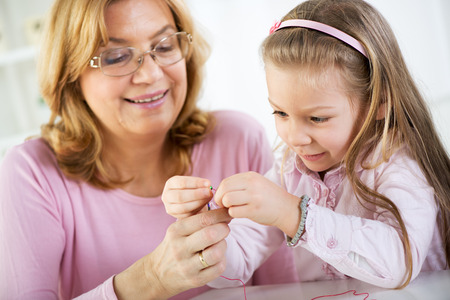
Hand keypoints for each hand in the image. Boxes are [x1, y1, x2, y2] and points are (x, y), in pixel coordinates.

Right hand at [114, 209, 231, 298]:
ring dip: (223, 245)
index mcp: (176, 231)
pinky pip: (218, 268)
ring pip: (216, 252)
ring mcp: (187, 266)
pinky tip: (216, 257)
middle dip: (224, 229)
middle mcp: (179, 248)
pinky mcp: (195, 280)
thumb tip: (222, 206)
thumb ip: (196, 216)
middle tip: (225, 228)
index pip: (204, 219)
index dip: (221, 214)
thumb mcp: (178, 228)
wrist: (158, 274)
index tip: (228, 212)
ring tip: (219, 243)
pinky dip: (222, 260)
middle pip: (211, 234)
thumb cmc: (174, 245)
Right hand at [162, 176, 213, 218]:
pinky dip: (197, 210)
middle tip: (209, 192)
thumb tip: (208, 186)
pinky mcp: (176, 217)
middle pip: (180, 196)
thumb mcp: (194, 183)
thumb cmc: (193, 188)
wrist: (189, 200)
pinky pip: (187, 215)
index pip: (181, 182)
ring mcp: (170, 208)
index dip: (195, 183)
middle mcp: (167, 196)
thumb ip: (200, 184)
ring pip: (183, 207)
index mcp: (170, 183)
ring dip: (198, 203)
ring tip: (209, 198)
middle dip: (196, 194)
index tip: (208, 183)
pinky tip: (206, 206)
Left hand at [214, 171, 300, 234]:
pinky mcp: (254, 210)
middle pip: (224, 189)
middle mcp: (252, 184)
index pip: (226, 181)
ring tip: (232, 209)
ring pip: (227, 200)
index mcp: (251, 176)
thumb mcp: (256, 183)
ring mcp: (253, 197)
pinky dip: (233, 214)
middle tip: (223, 205)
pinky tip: (240, 214)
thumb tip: (219, 190)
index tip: (222, 198)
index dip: (219, 191)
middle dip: (219, 199)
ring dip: (226, 207)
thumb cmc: (269, 197)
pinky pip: (233, 212)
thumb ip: (240, 184)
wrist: (288, 208)